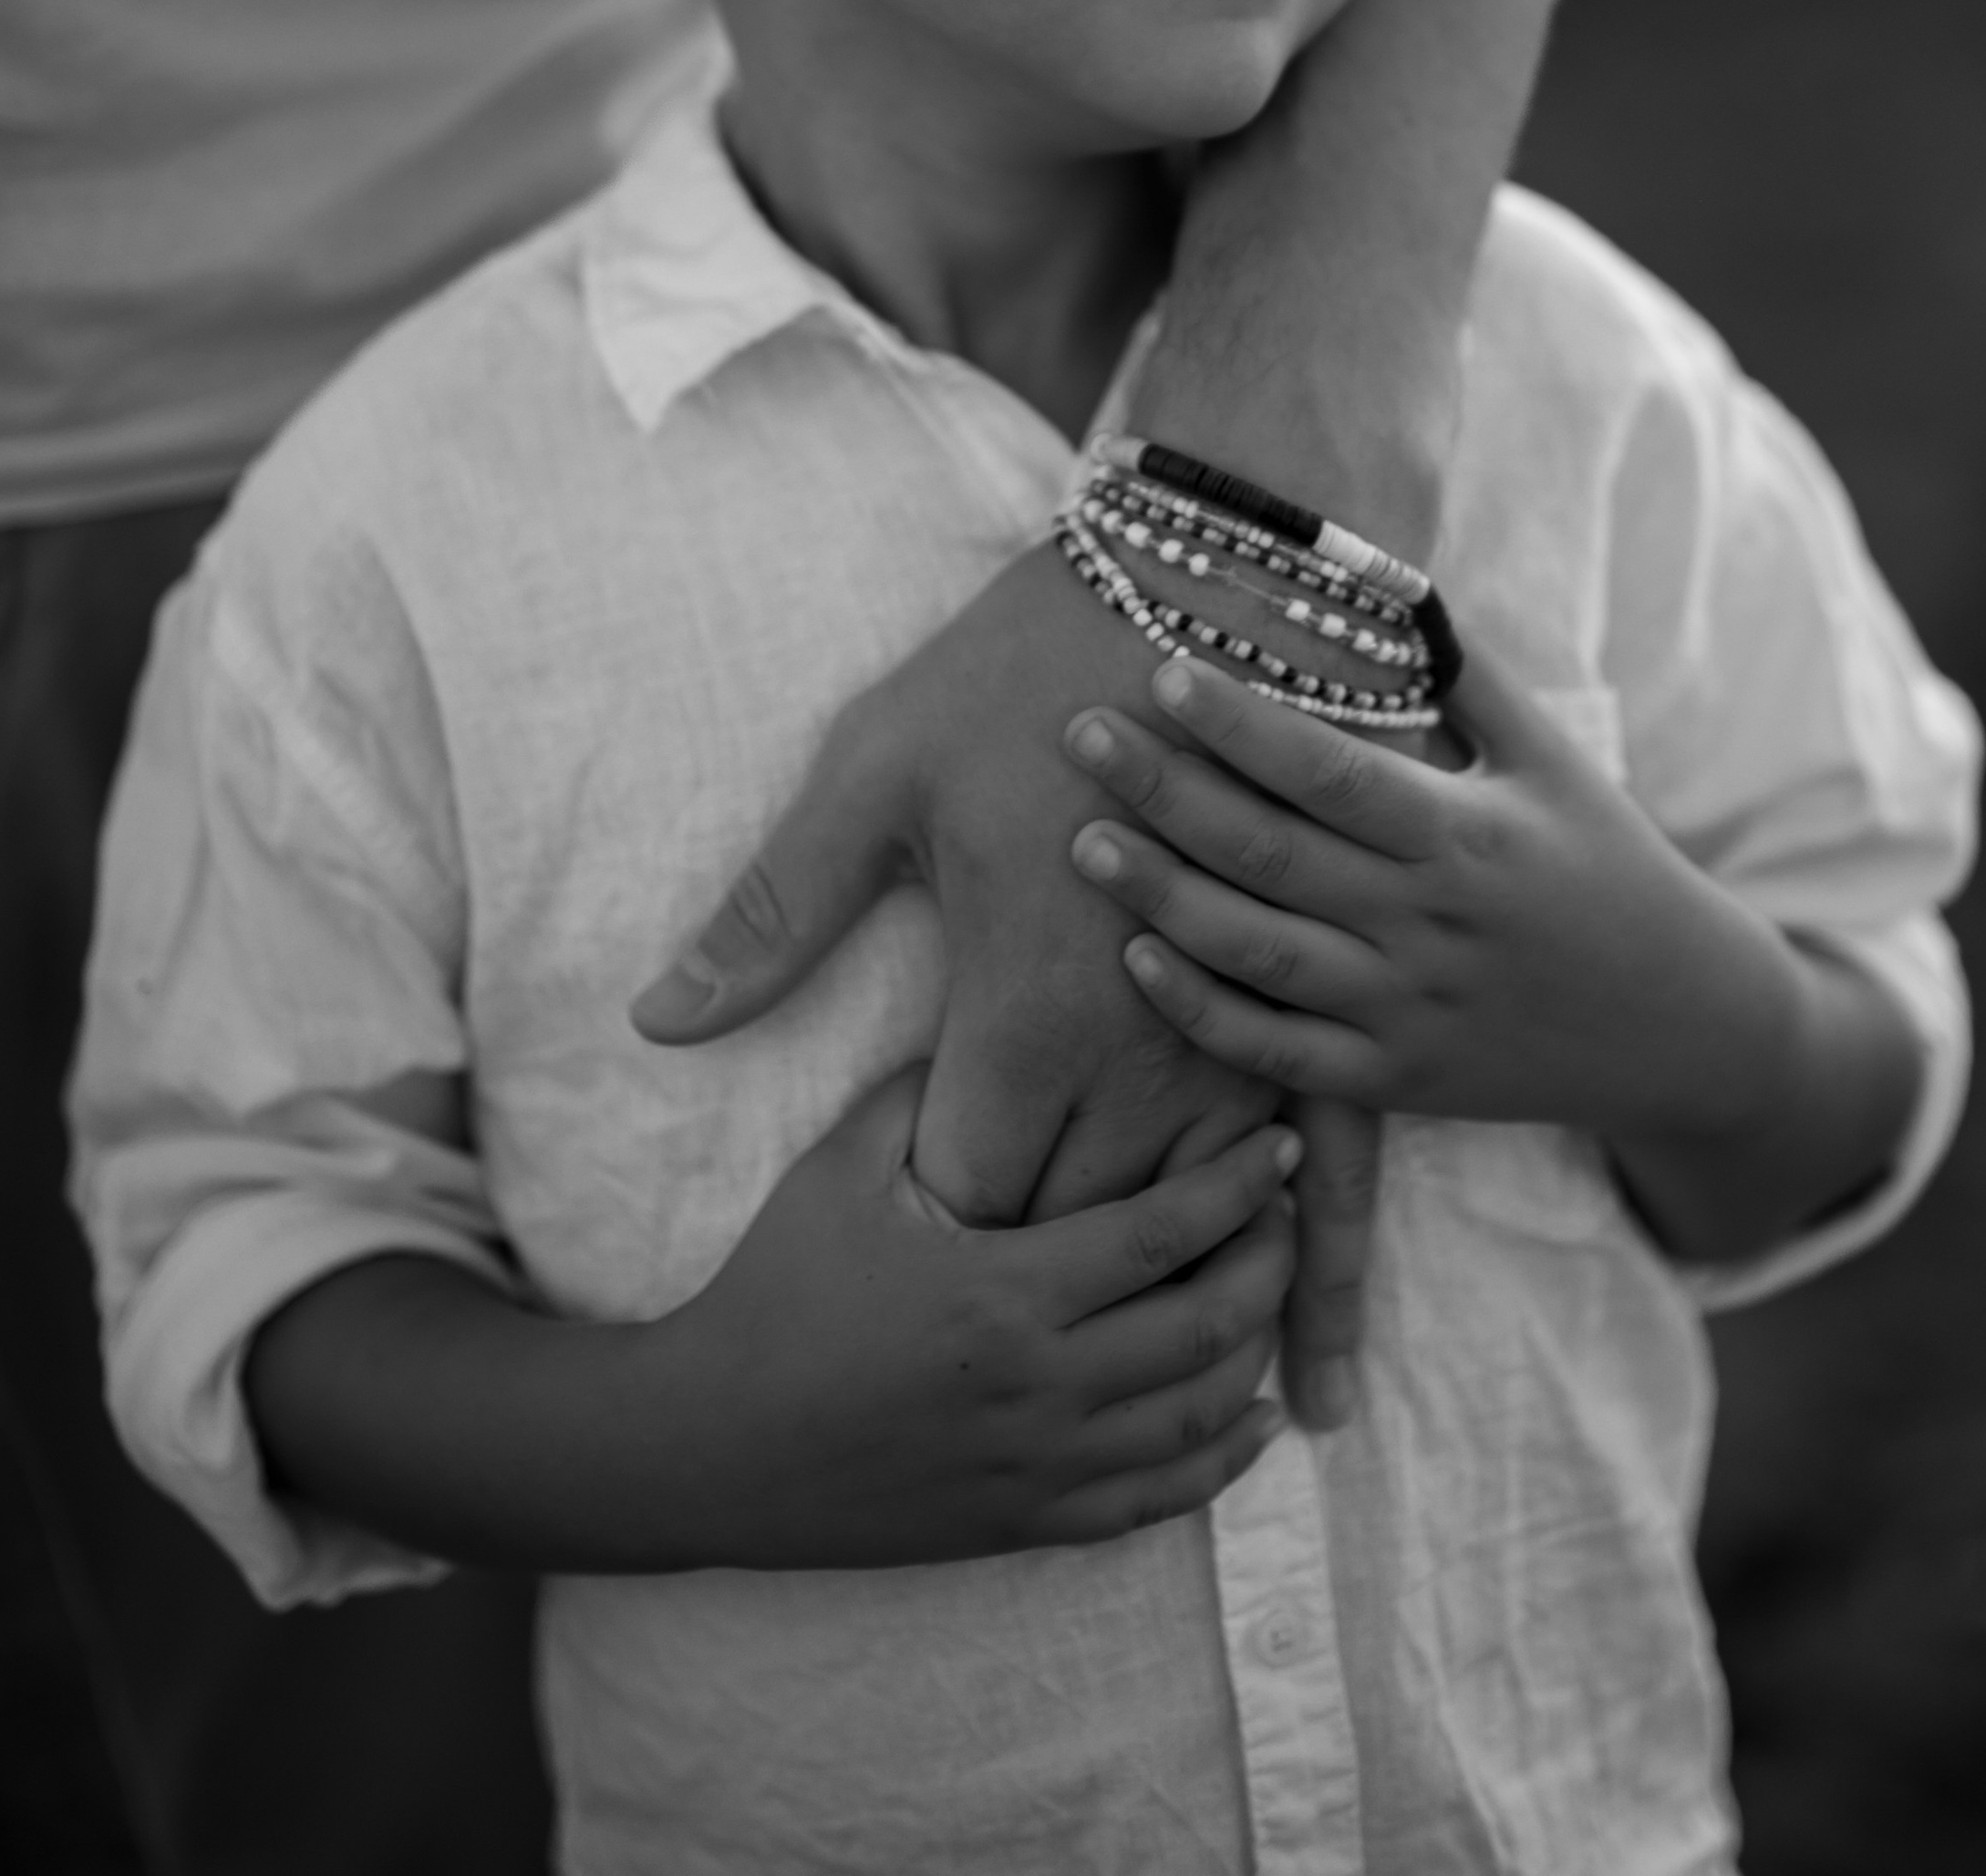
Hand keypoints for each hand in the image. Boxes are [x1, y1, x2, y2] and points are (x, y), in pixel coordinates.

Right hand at [249, 1072, 1300, 1572]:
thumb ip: (929, 1092)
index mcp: (1003, 1293)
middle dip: (1266, 1264)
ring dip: (1251, 1352)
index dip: (1237, 1187)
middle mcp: (1038, 1388)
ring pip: (1194, 1418)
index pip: (1162, 1233)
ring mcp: (1037, 1468)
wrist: (709, 1443)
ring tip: (1273, 1289)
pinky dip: (1217, 1459)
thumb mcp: (843, 1166)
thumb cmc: (775, 1290)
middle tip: (1289, 1210)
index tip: (1277, 1143)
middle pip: (1205, 1327)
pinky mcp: (1024, 1523)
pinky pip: (1154, 1502)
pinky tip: (1244, 1414)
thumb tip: (988, 1016)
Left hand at [627, 545, 1382, 1420]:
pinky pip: (1329, 1182)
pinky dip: (1319, 1288)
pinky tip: (1322, 1392)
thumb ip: (774, 916)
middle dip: (1037, 1295)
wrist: (1214, 578)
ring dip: (1170, 1312)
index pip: (965, 1207)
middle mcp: (1141, 1054)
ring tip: (1149, 1408)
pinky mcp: (1319, 1010)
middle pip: (1077, 1240)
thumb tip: (656, 1023)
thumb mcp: (874, 774)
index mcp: (1022, 1010)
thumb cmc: (1026, 663)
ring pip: (1199, 1233)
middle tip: (997, 1351)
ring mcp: (1242, 1039)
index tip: (902, 1268)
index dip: (930, 1251)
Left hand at [1063, 652, 1809, 1145]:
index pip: (1334, 772)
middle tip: (1077, 731)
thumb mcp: (1552, 758)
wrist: (1682, 1026)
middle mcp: (1433, 926)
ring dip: (1160, 899)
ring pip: (1260, 957)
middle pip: (1274, 855)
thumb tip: (1369, 570)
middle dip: (1167, 791)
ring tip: (1081, 839)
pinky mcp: (1394, 1084)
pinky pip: (1279, 1055)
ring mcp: (1409, 1014)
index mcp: (1471, 836)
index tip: (1162, 668)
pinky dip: (1204, 1013)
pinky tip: (1138, 959)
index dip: (1244, 724)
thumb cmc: (1605, 863)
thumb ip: (1461, 671)